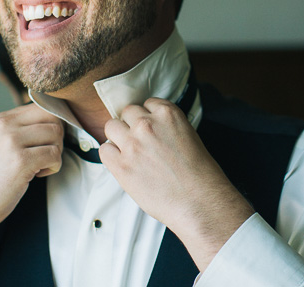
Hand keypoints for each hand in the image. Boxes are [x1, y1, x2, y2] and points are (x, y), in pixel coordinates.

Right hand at [0, 104, 63, 286]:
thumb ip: (16, 133)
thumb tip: (49, 127)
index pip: (41, 107)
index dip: (52, 124)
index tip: (48, 142)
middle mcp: (5, 125)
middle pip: (52, 118)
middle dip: (57, 138)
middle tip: (46, 156)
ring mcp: (12, 142)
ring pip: (56, 134)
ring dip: (55, 153)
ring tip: (39, 167)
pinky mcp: (21, 161)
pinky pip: (54, 155)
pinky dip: (53, 166)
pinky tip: (37, 175)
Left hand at [100, 98, 253, 270]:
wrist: (199, 201)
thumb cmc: (199, 174)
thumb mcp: (188, 135)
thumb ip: (167, 126)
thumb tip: (150, 128)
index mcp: (168, 114)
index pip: (147, 103)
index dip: (147, 118)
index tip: (151, 130)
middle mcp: (148, 124)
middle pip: (127, 112)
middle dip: (132, 125)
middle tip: (139, 142)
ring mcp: (132, 144)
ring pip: (111, 126)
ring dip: (118, 137)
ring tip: (129, 152)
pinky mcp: (121, 165)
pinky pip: (104, 150)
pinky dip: (111, 156)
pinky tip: (123, 164)